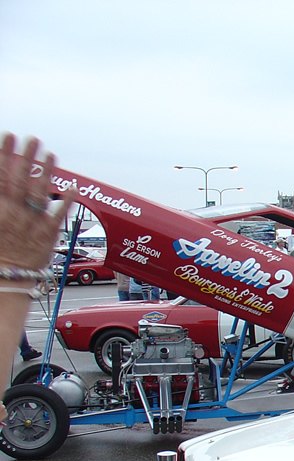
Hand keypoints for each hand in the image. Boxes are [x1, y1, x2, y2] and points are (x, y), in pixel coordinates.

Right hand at [0, 134, 72, 271]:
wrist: (7, 278)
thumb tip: (1, 184)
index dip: (4, 154)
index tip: (8, 137)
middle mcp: (14, 213)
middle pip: (20, 179)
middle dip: (26, 157)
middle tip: (32, 139)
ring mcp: (32, 223)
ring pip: (41, 193)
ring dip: (47, 172)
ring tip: (51, 154)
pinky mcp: (48, 235)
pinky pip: (59, 215)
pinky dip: (66, 201)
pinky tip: (73, 186)